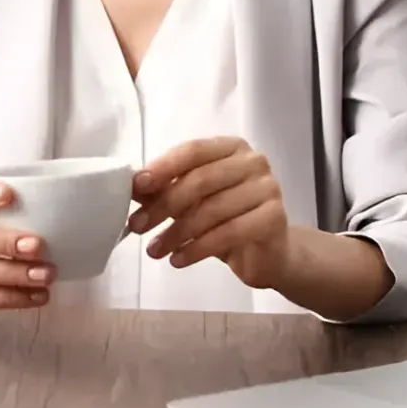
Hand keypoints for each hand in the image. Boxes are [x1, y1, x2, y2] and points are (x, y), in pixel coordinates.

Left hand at [127, 137, 290, 289]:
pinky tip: (178, 259)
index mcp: (231, 148)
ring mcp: (268, 188)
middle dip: (163, 205)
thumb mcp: (191, 202)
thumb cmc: (226, 220)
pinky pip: (228, 233)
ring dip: (176, 232)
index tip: (136, 187)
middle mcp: (253, 162)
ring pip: (212, 209)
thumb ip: (165, 189)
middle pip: (200, 180)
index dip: (163, 168)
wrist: (268, 254)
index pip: (192, 151)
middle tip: (137, 225)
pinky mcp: (274, 218)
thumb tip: (132, 186)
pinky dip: (197, 249)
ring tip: (154, 250)